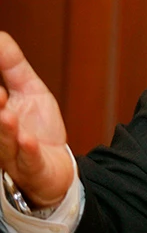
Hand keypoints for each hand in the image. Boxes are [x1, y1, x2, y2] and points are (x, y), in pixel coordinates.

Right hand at [0, 32, 72, 207]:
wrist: (56, 167)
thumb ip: (11, 65)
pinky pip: (28, 159)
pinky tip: (27, 139)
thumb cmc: (36, 128)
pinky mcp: (33, 167)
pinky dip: (26, 150)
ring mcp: (12, 153)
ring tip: (4, 112)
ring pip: (3, 140)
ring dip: (3, 127)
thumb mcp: (28, 90)